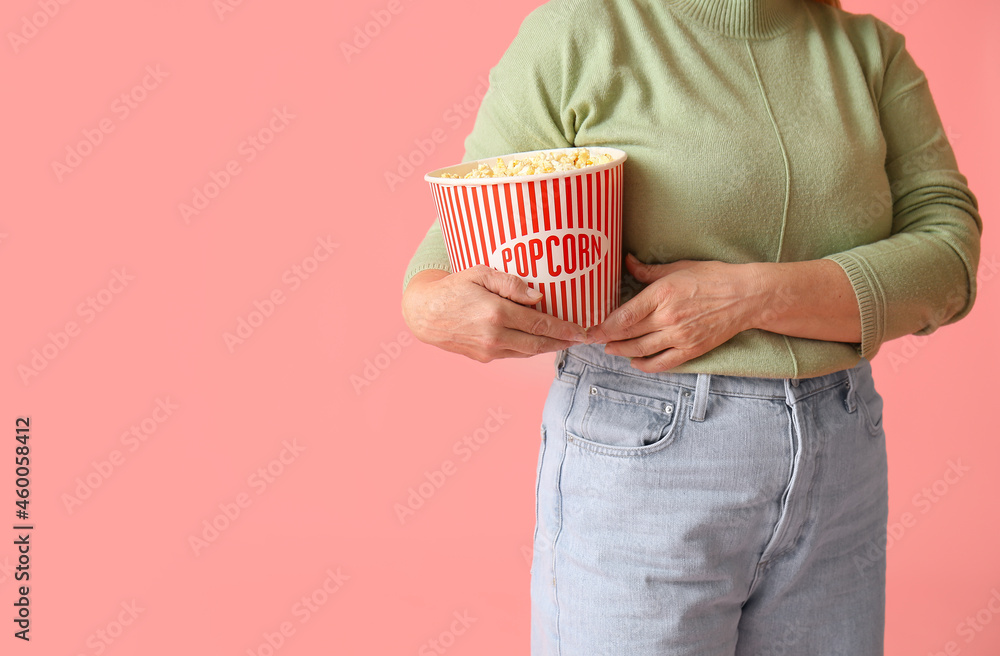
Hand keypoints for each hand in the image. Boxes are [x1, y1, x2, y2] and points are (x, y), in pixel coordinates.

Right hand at [402, 265, 588, 362]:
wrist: (424, 315)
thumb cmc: (453, 288)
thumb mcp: (479, 273)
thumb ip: (510, 283)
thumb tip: (538, 296)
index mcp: (497, 314)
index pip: (540, 324)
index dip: (565, 329)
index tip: (583, 330)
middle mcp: (495, 337)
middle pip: (539, 343)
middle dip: (563, 342)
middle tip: (581, 338)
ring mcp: (489, 350)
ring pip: (528, 351)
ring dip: (548, 346)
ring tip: (564, 339)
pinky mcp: (484, 358)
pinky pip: (514, 354)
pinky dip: (529, 348)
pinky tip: (538, 340)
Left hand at [587, 254, 763, 371]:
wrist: (746, 296)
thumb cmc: (713, 277)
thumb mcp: (678, 268)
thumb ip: (648, 271)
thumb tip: (626, 261)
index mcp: (662, 295)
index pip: (624, 316)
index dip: (604, 327)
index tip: (590, 330)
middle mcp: (668, 318)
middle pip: (628, 335)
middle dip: (608, 340)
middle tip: (595, 340)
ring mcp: (680, 336)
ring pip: (641, 350)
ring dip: (622, 352)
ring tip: (611, 350)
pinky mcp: (692, 349)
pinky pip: (663, 363)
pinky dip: (646, 366)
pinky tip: (635, 362)